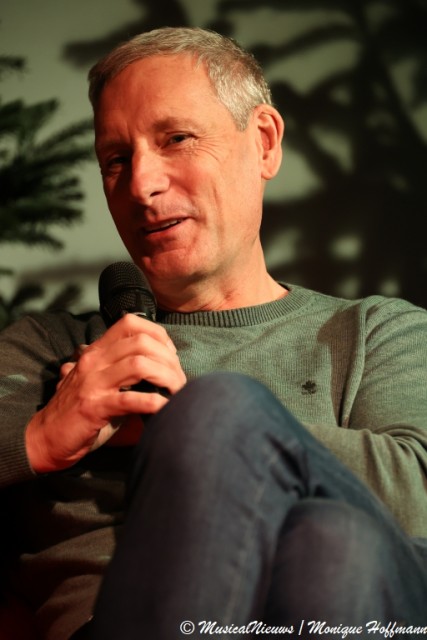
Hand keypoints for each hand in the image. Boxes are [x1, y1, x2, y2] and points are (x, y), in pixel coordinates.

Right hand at [25, 314, 185, 472]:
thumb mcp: (97, 381)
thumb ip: (120, 369)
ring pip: (139, 365)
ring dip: (166, 378)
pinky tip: (165, 408)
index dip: (158, 335)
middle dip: (169, 360)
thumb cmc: (77, 411)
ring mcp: (93, 383)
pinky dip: (155, 403)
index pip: (130, 323)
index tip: (170, 356)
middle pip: (141, 343)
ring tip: (177, 392)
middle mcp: (94, 361)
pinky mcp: (94, 407)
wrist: (45, 438)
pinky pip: (131, 399)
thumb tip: (158, 364)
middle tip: (179, 380)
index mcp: (96, 352)